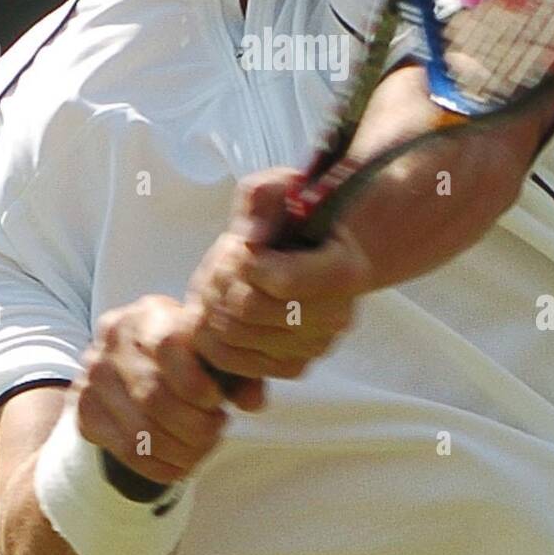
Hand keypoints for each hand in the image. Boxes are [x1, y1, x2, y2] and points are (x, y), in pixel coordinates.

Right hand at [74, 294, 262, 488]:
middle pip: (154, 396)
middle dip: (195, 424)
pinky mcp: (85, 412)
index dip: (196, 382)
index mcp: (147, 315)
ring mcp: (93, 377)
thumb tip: (252, 402)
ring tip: (204, 446)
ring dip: (182, 450)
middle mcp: (112, 342)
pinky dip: (162, 466)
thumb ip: (236, 370)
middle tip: (217, 429)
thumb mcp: (207, 348)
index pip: (168, 345)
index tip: (216, 400)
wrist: (128, 362)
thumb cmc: (181, 353)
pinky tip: (182, 461)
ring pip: (141, 431)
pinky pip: (126, 452)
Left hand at [186, 169, 371, 384]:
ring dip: (210, 306)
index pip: (281, 280)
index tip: (241, 243)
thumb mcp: (283, 188)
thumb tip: (248, 238)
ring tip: (217, 283)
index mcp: (343, 271)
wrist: (319, 252)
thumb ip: (263, 198)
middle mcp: (336, 316)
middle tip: (220, 263)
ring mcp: (315, 347)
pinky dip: (212, 337)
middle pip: (250, 309)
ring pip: (235, 336)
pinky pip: (234, 363)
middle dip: (220, 282)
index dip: (245, 262)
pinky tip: (216, 311)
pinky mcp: (293, 366)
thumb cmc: (298, 216)